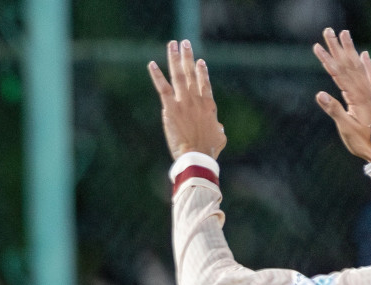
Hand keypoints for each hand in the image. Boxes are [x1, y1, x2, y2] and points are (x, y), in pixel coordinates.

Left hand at [148, 39, 225, 160]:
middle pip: (192, 73)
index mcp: (209, 106)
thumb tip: (218, 128)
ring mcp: (183, 102)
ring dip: (175, 58)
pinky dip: (157, 75)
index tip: (200, 61)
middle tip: (185, 43)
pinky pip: (163, 88)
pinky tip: (151, 64)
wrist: (197, 155)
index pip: (205, 84)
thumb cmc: (209, 151)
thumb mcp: (219, 138)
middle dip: (188, 56)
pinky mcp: (171, 108)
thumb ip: (218, 130)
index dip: (202, 72)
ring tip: (173, 44)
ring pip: (179, 75)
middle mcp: (196, 99)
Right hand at [312, 28, 370, 162]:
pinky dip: (366, 64)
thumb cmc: (362, 141)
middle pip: (348, 63)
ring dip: (350, 49)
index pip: (338, 73)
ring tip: (344, 34)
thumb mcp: (346, 127)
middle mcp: (364, 90)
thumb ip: (334, 110)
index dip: (327, 59)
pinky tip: (364, 55)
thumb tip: (319, 94)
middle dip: (337, 47)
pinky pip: (369, 75)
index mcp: (357, 95)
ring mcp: (369, 92)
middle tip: (328, 31)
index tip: (317, 46)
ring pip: (358, 66)